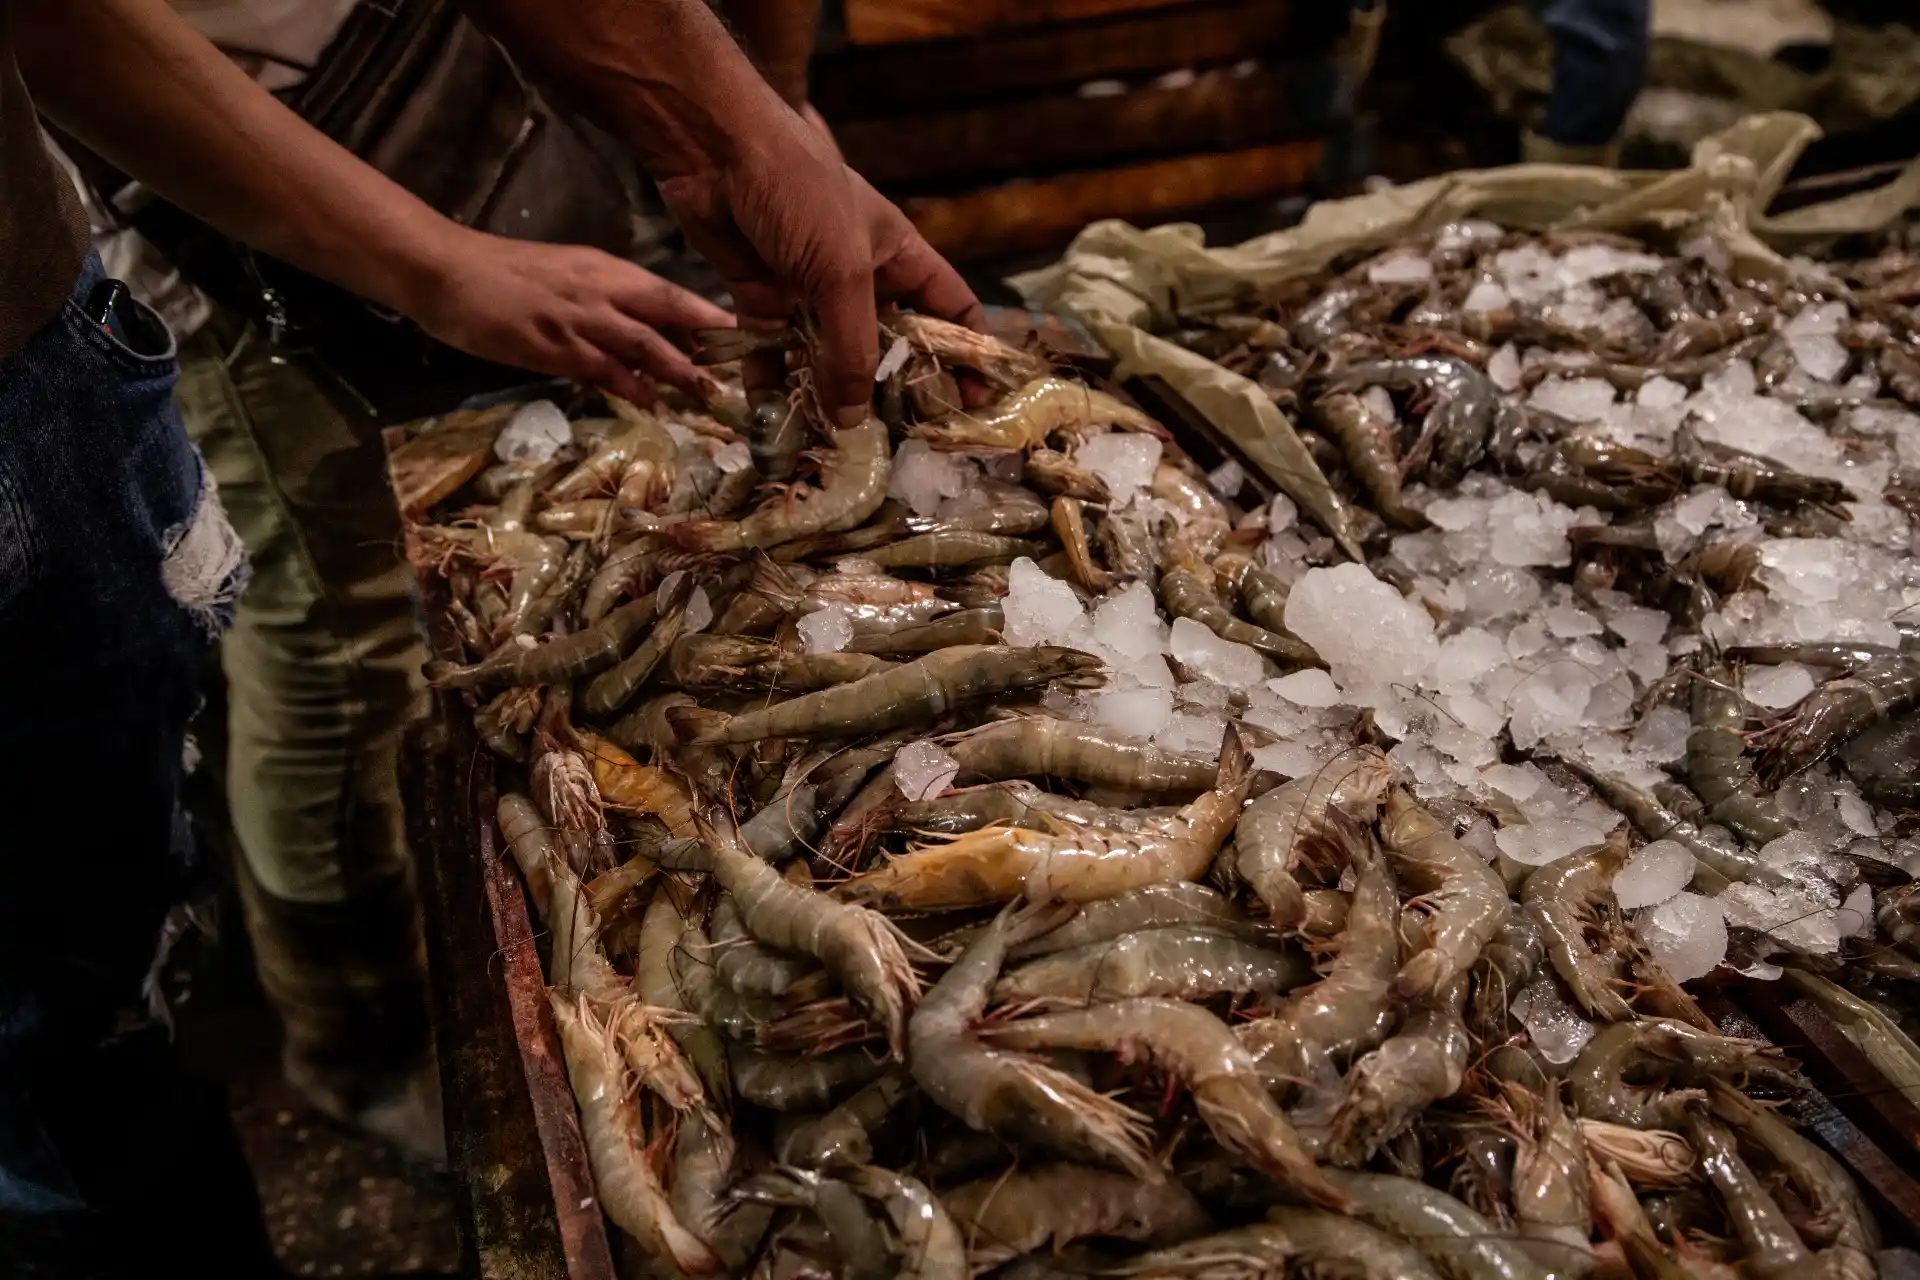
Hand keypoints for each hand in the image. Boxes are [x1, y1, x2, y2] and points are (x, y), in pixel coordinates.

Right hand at [404, 230, 734, 402]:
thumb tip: (649, 332)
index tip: (748, 338)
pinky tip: (652, 405)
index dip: (711, 316)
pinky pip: (600, 369)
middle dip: (710, 344)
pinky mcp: (551, 346)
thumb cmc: (506, 274)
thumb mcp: (568, 276)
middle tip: (745, 372)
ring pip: (643, 343)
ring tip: (711, 396)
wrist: (447, 270)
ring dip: (680, 371)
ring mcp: (577, 318)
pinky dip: (630, 387)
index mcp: (607, 269)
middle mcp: (600, 289)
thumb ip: (608, 301)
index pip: (672, 293)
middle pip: (669, 314)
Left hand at [657, 106, 981, 424]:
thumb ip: (853, 348)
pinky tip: (774, 421)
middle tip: (895, 441)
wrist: (712, 150)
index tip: (971, 401)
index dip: (966, 354)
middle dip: (889, 390)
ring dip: (826, 396)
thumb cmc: (797, 192)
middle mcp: (859, 276)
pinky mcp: (762, 298)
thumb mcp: (841, 272)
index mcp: (899, 255)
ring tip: (829, 444)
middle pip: (887, 344)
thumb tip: (855, 418)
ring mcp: (810, 289)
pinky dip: (774, 383)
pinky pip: (774, 352)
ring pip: (827, 356)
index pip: (950, 310)